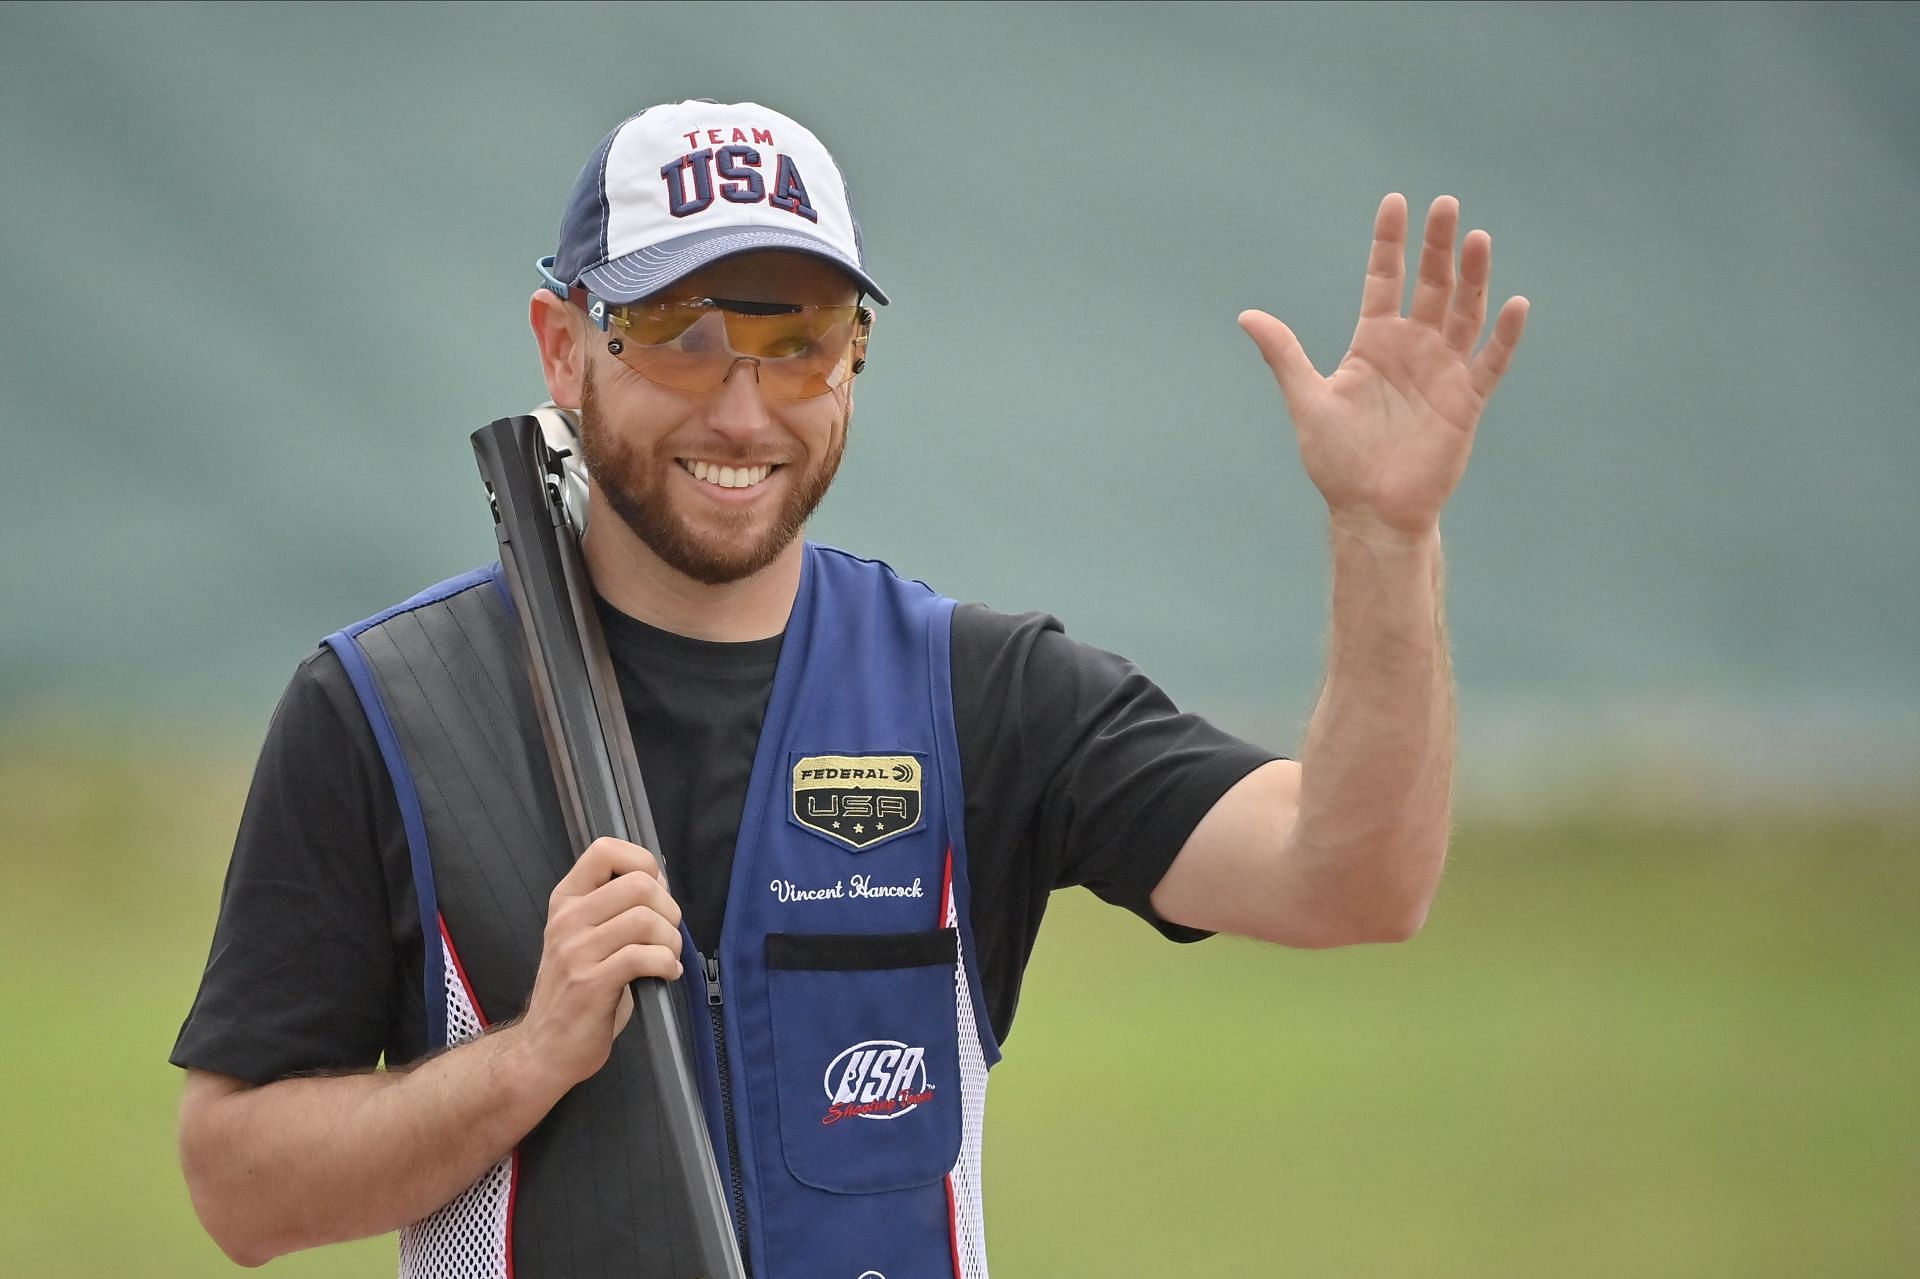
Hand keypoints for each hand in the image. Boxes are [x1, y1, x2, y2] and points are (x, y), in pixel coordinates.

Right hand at [513, 837, 684, 1091]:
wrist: (544, 1049)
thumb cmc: (575, 992)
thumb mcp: (585, 938)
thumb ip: (614, 908)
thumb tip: (660, 883)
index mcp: (566, 901)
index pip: (604, 850)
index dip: (643, 862)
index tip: (656, 892)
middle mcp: (567, 920)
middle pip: (639, 885)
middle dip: (669, 909)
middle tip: (667, 935)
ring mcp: (576, 951)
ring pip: (645, 920)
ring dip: (671, 940)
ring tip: (667, 957)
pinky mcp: (590, 983)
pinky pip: (642, 956)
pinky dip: (667, 964)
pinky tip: (666, 973)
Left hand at [1239, 194, 1527, 537]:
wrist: (1371, 510)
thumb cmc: (1337, 461)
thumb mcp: (1307, 400)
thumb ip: (1284, 355)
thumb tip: (1247, 315)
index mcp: (1373, 342)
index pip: (1384, 280)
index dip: (1389, 243)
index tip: (1395, 202)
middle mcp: (1411, 348)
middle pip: (1430, 285)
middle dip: (1438, 245)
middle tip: (1446, 204)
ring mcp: (1442, 371)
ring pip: (1464, 312)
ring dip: (1473, 276)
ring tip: (1477, 237)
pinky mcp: (1466, 400)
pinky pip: (1490, 362)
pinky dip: (1504, 335)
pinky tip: (1515, 304)